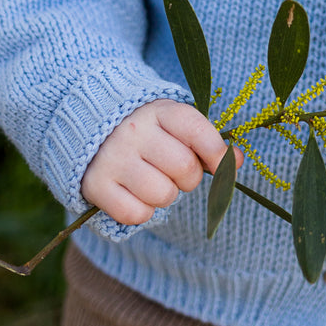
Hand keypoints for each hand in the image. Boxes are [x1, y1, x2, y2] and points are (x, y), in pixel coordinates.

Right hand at [81, 99, 241, 224]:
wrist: (89, 124)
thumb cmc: (147, 129)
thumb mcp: (174, 123)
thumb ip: (206, 140)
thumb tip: (236, 161)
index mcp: (159, 110)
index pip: (197, 131)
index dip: (218, 153)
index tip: (227, 165)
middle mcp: (135, 131)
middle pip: (185, 168)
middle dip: (189, 177)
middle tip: (176, 171)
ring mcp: (113, 158)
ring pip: (163, 195)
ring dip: (166, 194)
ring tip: (154, 179)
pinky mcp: (96, 185)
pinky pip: (136, 214)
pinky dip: (142, 211)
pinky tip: (135, 193)